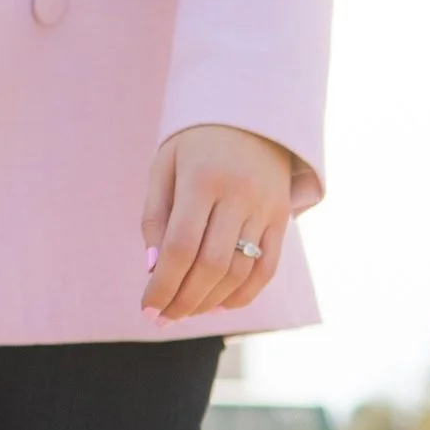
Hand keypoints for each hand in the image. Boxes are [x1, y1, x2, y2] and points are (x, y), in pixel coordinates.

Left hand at [140, 125, 295, 321]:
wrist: (253, 110)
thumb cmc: (196, 142)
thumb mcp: (165, 165)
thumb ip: (155, 216)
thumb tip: (153, 267)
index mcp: (202, 179)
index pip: (181, 247)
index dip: (162, 285)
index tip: (146, 308)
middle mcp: (239, 196)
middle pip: (211, 266)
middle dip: (183, 300)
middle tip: (163, 319)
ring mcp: (266, 208)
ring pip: (239, 272)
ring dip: (209, 301)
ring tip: (185, 312)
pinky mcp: (282, 217)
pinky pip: (267, 269)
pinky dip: (243, 295)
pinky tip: (219, 305)